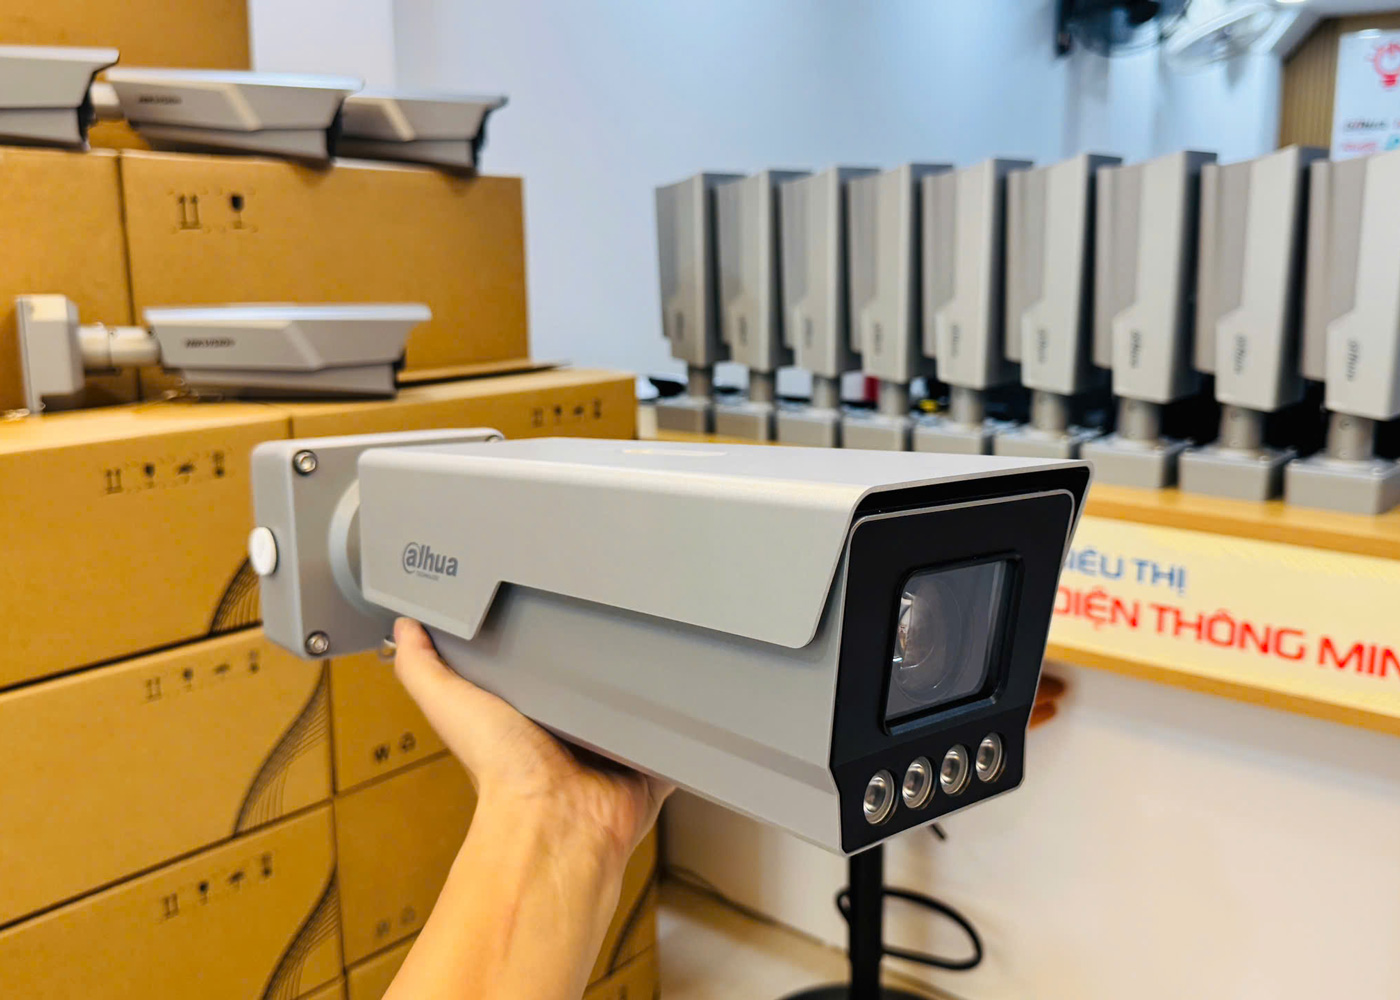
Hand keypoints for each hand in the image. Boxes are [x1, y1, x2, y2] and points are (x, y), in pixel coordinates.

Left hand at [392, 617, 672, 859]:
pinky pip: (674, 741)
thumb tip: (404, 628)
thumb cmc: (504, 772)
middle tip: (616, 615)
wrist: (558, 817)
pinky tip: (690, 695)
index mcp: (528, 720)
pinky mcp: (650, 764)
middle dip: (606, 656)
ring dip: (648, 685)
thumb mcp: (452, 705)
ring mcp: (614, 752)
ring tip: (657, 643)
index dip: (546, 646)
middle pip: (595, 685)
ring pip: (638, 708)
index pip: (541, 673)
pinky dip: (683, 725)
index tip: (553, 610)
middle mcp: (572, 737)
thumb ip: (424, 668)